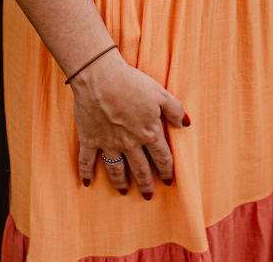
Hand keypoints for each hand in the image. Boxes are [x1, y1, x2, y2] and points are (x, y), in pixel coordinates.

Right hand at [70, 49, 188, 198]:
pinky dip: (86, 172)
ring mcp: (108, 144)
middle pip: (141, 169)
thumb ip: (175, 110)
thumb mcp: (160, 93)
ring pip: (117, 170)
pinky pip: (87, 161)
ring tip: (124, 191)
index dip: (166, 171)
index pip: (162, 158)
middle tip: (148, 195)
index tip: (168, 181)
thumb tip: (186, 124)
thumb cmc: (132, 82)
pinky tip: (87, 182)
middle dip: (146, 184)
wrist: (100, 77)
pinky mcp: (89, 139)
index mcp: (149, 133)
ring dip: (121, 183)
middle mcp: (130, 144)